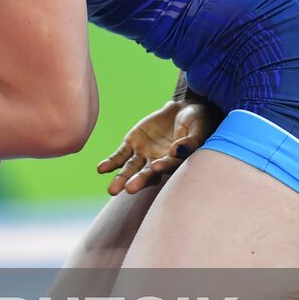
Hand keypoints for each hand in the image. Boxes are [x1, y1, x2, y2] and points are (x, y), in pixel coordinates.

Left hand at [95, 100, 222, 195]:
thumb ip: (190, 140)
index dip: (164, 166)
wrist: (184, 109)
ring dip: (121, 178)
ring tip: (113, 190)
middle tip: (129, 189)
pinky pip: (119, 156)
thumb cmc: (197, 122)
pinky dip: (111, 163)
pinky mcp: (131, 144)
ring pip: (130, 169)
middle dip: (138, 181)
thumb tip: (177, 150)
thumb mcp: (197, 128)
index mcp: (176, 161)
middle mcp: (158, 162)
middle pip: (147, 174)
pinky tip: (101, 169)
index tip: (157, 166)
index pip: (169, 166)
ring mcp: (143, 155)